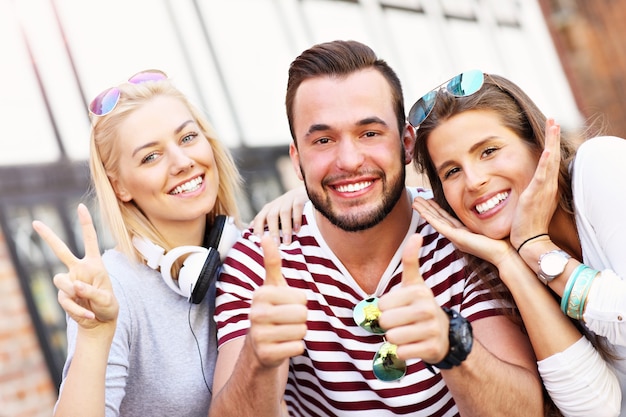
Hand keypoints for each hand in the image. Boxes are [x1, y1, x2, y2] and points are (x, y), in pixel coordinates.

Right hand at [32, 204, 117, 330]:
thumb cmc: (107, 306)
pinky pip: (65, 300)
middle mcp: (79, 269)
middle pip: (61, 250)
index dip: (85, 223)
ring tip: (86, 302)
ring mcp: (69, 282)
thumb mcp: (107, 298)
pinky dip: (77, 309)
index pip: (89, 240)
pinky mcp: (64, 295)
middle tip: (35, 223)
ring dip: (72, 292)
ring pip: (61, 280)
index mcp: (94, 264)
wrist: (100, 321)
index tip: (80, 206)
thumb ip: (91, 291)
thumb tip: (74, 286)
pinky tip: (88, 315)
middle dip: (48, 236)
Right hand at [247, 235, 307, 367]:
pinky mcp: (266, 354)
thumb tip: (265, 235)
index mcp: (261, 294)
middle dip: (301, 319)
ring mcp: (259, 335)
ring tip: (284, 332)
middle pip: (303, 314)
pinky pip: (298, 348)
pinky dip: (296, 348)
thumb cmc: (272, 310)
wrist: (258, 346)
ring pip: (302, 331)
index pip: (302, 297)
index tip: (286, 305)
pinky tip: (283, 345)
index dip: (300, 302)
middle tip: (287, 321)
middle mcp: (256, 314)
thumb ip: (272, 261)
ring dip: (298, 333)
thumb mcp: (272, 286)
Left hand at [250, 186, 307, 244]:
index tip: (259, 241)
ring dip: (285, 228)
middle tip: (276, 246)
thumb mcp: (277, 214)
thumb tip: (250, 229)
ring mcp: (288, 199)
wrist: (307, 190)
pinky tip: (297, 230)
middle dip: (273, 231)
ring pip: (284, 213)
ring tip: (287, 242)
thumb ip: (265, 222)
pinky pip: (297, 207)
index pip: (259, 218)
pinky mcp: (300, 197)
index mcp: (269, 209)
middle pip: (271, 216)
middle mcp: (277, 203)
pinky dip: (297, 219)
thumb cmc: (290, 208)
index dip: (258, 229)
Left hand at [378, 234, 449, 363]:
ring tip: (406, 333)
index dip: (385, 309)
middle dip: (387, 325)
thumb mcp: (415, 283)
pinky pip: (401, 352)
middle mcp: (426, 308)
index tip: (397, 307)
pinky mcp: (431, 348)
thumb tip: (416, 234)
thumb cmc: (421, 306)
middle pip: (385, 322)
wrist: (444, 333)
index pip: (382, 304)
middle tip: (401, 323)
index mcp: (418, 291)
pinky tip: (413, 345)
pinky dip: (402, 352)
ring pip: (392, 338)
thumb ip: (410, 260)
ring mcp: (431, 329)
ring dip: (394, 339)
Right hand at [413, 197, 513, 266]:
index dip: (436, 209)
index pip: (446, 219)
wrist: (506, 254)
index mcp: (464, 233)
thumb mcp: (491, 226)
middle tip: (416, 199)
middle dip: (427, 208)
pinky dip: (430, 218)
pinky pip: (440, 226)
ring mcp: (456, 237)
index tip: (428, 200)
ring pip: (436, 221)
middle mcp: (457, 236)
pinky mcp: (457, 238)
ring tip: (415, 202)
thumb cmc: (503, 242)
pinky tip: (422, 211)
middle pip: (438, 219)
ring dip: (425, 211)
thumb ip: (487, 217)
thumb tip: (492, 204)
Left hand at [509, 119, 560, 249]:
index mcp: (545, 186)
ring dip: (551, 142)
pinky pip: (542, 176)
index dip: (550, 143)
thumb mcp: (528, 202)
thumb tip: (523, 186)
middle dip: (552, 136)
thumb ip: (528, 191)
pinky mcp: (535, 195)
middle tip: (553, 118)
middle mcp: (548, 185)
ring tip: (553, 124)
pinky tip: (547, 151)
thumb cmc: (526, 224)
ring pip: (550, 161)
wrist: (529, 241)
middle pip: (552, 156)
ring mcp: (543, 190)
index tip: (550, 127)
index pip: (549, 160)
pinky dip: (545, 163)